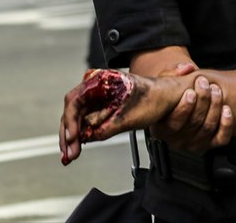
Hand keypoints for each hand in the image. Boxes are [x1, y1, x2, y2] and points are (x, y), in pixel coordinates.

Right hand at [59, 69, 185, 165]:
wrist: (167, 98)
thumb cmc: (153, 99)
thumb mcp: (130, 117)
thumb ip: (107, 127)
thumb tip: (87, 137)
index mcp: (103, 80)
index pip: (75, 99)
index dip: (71, 120)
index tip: (72, 137)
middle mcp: (96, 87)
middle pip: (72, 110)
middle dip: (68, 133)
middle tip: (69, 153)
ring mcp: (96, 98)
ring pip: (75, 118)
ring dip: (71, 137)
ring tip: (70, 155)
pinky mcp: (98, 109)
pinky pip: (83, 122)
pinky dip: (79, 136)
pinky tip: (75, 149)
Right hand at [150, 74, 232, 152]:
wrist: (187, 99)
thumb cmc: (173, 92)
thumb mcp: (167, 81)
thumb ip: (172, 72)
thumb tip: (185, 68)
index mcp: (161, 129)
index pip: (173, 123)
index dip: (184, 107)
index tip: (191, 92)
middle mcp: (176, 140)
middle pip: (193, 123)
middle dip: (202, 100)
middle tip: (205, 84)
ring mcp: (193, 144)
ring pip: (208, 127)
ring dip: (215, 106)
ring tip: (215, 90)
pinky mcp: (209, 144)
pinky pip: (221, 138)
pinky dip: (226, 124)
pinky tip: (227, 109)